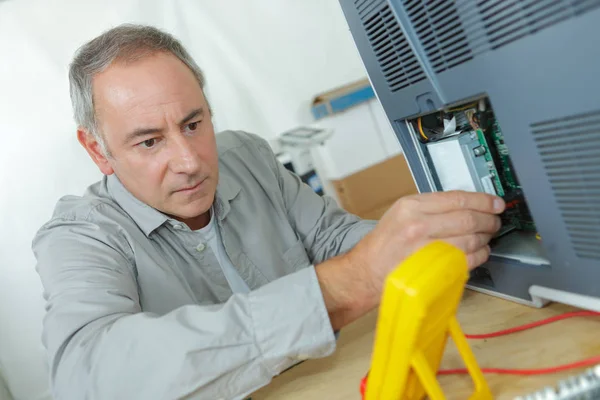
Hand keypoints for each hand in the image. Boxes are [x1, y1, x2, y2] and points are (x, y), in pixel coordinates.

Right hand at [349, 190, 504, 299]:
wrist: (367, 271)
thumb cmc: (385, 244)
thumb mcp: (400, 213)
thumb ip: (430, 207)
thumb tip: (466, 204)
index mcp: (411, 206)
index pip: (456, 199)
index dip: (482, 200)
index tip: (495, 203)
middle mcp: (417, 225)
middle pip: (467, 218)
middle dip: (488, 220)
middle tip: (495, 222)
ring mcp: (425, 249)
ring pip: (471, 240)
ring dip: (485, 238)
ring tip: (487, 237)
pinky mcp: (432, 270)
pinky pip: (467, 261)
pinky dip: (480, 256)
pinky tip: (480, 252)